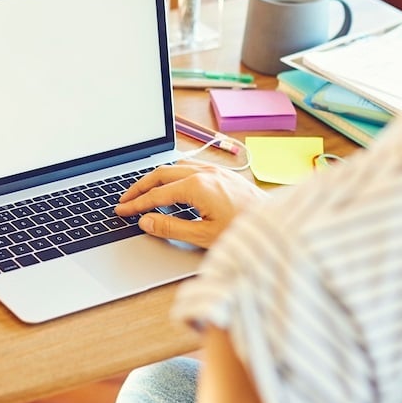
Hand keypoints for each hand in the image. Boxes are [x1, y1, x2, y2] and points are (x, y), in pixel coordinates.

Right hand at [114, 162, 266, 248]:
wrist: (279, 225)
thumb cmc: (244, 231)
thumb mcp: (203, 236)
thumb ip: (171, 228)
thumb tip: (146, 221)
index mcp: (197, 187)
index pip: (156, 195)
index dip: (136, 204)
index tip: (122, 210)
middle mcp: (205, 173)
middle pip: (161, 174)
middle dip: (140, 187)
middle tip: (125, 199)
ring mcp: (215, 170)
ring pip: (175, 166)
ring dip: (156, 178)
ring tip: (144, 191)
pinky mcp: (223, 173)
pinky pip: (190, 166)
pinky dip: (173, 174)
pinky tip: (172, 184)